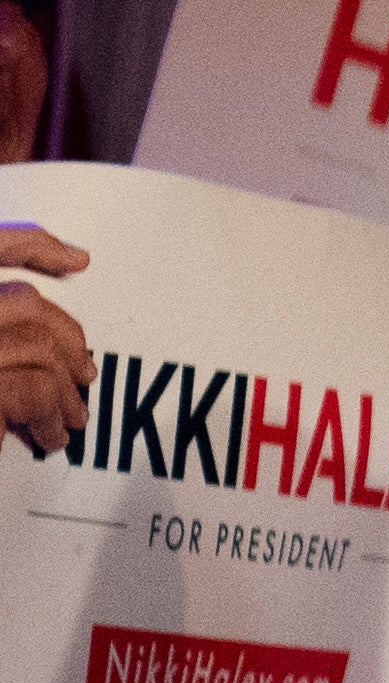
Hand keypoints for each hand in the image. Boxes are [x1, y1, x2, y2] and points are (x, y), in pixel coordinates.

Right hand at [0, 222, 95, 456]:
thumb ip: (2, 335)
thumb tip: (52, 321)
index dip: (31, 244)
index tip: (77, 260)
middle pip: (23, 302)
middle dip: (66, 339)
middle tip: (86, 374)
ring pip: (36, 346)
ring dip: (63, 388)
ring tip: (71, 419)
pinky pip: (32, 389)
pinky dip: (50, 416)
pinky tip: (50, 437)